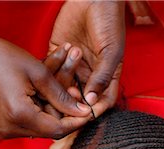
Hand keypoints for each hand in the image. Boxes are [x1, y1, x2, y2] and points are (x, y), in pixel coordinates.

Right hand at [0, 18, 91, 138]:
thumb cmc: (5, 58)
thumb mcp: (39, 73)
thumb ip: (62, 96)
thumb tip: (83, 112)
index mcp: (19, 115)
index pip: (57, 129)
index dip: (76, 121)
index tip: (90, 111)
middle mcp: (10, 129)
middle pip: (50, 130)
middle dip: (65, 114)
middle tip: (75, 95)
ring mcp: (5, 131)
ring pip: (42, 128)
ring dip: (54, 112)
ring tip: (61, 92)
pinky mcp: (4, 128)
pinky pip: (31, 125)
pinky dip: (42, 112)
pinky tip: (45, 97)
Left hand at [49, 0, 125, 116]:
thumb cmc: (109, 21)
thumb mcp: (111, 51)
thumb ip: (102, 77)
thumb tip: (92, 101)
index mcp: (106, 77)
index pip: (101, 102)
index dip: (93, 110)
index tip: (85, 111)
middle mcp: (89, 75)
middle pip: (79, 98)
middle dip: (73, 100)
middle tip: (69, 94)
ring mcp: (73, 66)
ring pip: (63, 86)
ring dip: (64, 80)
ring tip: (69, 65)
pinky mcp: (58, 55)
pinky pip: (52, 70)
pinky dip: (53, 66)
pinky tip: (63, 52)